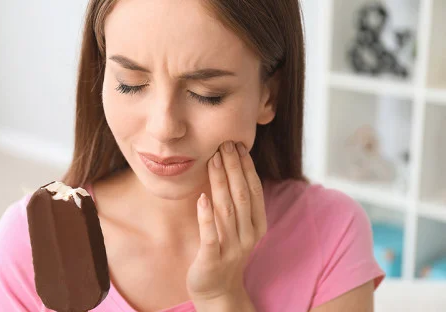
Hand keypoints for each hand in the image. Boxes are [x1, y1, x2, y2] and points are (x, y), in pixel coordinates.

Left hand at [186, 140, 267, 301]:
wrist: (218, 290)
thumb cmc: (225, 251)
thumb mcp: (238, 227)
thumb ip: (237, 203)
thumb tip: (231, 169)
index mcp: (257, 225)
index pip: (253, 190)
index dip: (246, 167)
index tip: (238, 145)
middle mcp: (248, 235)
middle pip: (241, 196)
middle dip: (234, 168)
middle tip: (225, 144)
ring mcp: (232, 248)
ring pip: (227, 210)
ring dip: (220, 183)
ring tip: (214, 160)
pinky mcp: (213, 259)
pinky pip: (210, 236)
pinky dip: (206, 217)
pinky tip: (201, 198)